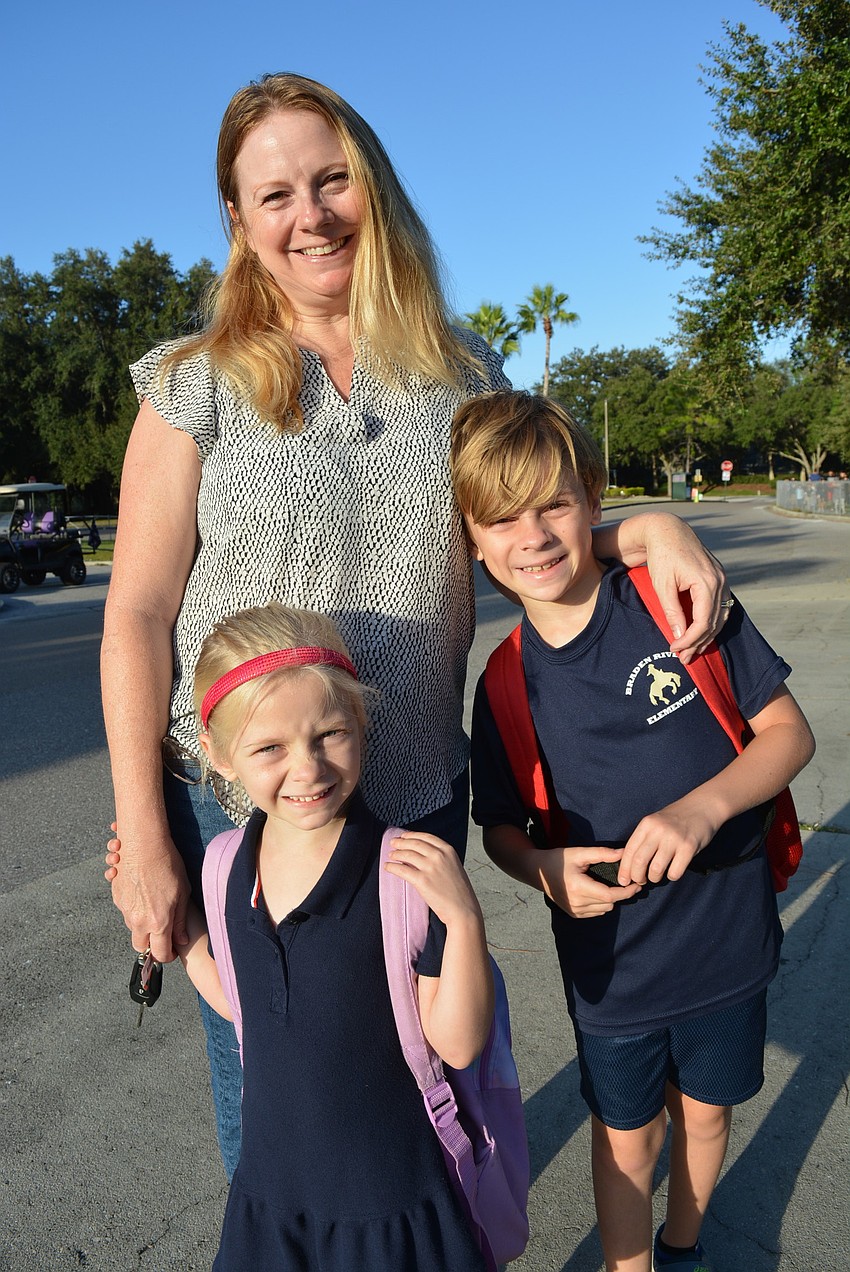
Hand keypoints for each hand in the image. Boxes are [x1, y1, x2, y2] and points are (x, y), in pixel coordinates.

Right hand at [104, 824, 190, 962]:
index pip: (160, 954)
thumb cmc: (168, 865)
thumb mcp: (183, 893)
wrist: (144, 844)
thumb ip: (180, 921)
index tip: (173, 951)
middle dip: (151, 944)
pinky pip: (125, 912)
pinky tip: (144, 892)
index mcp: (158, 922)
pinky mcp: (116, 897)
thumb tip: (181, 940)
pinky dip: (134, 909)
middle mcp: (138, 920)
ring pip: (132, 928)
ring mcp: (124, 910)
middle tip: (163, 933)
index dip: (168, 956)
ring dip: (142, 925)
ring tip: (155, 905)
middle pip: (141, 946)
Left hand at [385, 832, 483, 926]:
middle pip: (414, 843)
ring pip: (406, 854)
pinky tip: (388, 867)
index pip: (426, 836)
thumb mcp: (454, 866)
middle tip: (393, 843)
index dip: (412, 835)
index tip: (404, 836)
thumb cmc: (460, 892)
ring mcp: (429, 867)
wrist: (463, 909)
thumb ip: (441, 858)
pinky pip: (402, 869)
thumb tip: (421, 855)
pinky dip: (392, 867)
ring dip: (395, 853)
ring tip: (390, 855)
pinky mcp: (421, 880)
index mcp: (448, 850)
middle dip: (401, 842)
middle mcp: (439, 856)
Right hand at [539, 845, 641, 917]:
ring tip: (611, 886)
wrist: (538, 872)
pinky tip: (598, 892)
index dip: (626, 892)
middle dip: (620, 894)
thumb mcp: (579, 853)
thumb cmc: (558, 859)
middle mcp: (576, 902)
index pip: (610, 896)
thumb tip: (623, 854)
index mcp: (579, 887)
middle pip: (609, 904)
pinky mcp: (573, 914)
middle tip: (625, 881)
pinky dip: (601, 904)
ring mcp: (574, 910)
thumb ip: (602, 853)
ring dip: (611, 899)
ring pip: (604, 909)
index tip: (636, 884)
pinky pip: (596, 913)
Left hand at [617, 797, 719, 884]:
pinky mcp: (689, 847)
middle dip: (637, 877)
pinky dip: (672, 876)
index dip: (624, 869)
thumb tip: (629, 865)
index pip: (629, 851)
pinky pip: (675, 872)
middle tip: (641, 881)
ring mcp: (674, 838)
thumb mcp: (655, 823)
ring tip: (656, 876)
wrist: (703, 806)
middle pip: (639, 861)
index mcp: (646, 824)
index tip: (623, 880)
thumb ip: (643, 839)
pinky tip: (673, 870)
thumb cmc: (676, 818)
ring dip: (654, 878)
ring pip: (656, 869)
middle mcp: (658, 830)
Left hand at [641, 515, 727, 663]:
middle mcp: (720, 581)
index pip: (703, 622)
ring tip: (692, 650)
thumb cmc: (662, 556)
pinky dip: (712, 621)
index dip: (689, 640)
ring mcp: (722, 579)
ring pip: (721, 616)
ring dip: (707, 635)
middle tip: (684, 658)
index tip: (674, 649)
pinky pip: (721, 605)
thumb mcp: (662, 586)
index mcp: (707, 582)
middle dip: (699, 642)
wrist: (668, 530)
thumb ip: (672, 612)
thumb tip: (678, 637)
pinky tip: (700, 632)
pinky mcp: (719, 578)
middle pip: (715, 622)